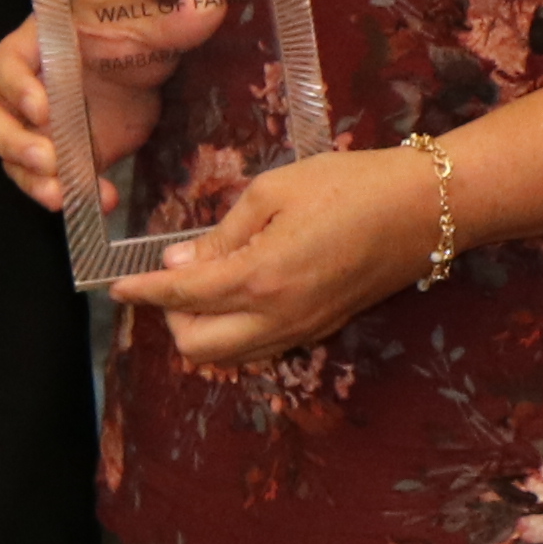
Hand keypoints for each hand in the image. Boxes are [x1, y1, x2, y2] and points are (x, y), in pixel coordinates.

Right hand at [0, 0, 216, 215]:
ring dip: (33, 180)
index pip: (3, 66)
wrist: (143, 77)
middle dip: (13, 143)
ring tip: (63, 196)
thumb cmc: (132, 41)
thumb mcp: (152, 33)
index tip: (44, 108)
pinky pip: (44, 181)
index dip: (16, 88)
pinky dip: (67, 194)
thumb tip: (210, 2)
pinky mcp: (55, 158)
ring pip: (10, 156)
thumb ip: (172, 23)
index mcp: (35, 47)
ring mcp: (34, 129)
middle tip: (47, 160)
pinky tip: (99, 200)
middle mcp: (22, 90)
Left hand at [107, 141, 438, 364]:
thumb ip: (222, 233)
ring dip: (204, 331)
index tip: (116, 286)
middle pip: (197, 348)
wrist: (426, 209)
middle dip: (171, 318)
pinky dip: (237, 333)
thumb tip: (179, 263)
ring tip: (205, 287)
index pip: (181, 297)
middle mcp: (278, 317)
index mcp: (261, 277)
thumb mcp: (275, 191)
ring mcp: (303, 330)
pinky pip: (262, 349)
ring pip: (230, 358)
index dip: (141, 291)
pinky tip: (243, 296)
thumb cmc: (351, 185)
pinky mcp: (322, 330)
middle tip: (173, 280)